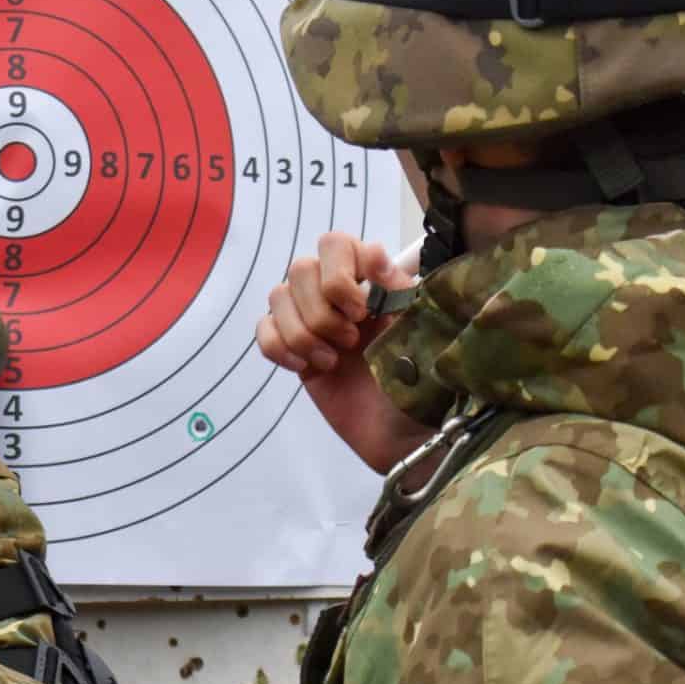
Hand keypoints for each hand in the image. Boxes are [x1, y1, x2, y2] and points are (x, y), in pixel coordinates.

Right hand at [257, 233, 429, 473]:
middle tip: (351, 339)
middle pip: (300, 268)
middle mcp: (338, 296)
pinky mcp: (293, 352)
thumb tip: (375, 259)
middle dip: (322, 308)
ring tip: (333, 360)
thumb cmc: (421, 385)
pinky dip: (279, 348)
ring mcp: (312, 322)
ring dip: (303, 332)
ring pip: (277, 296)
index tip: (366, 308)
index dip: (343, 271)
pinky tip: (307, 368)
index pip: (337, 244)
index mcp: (371, 282)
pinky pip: (263, 330)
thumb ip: (399, 288)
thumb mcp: (420, 330)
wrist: (402, 439)